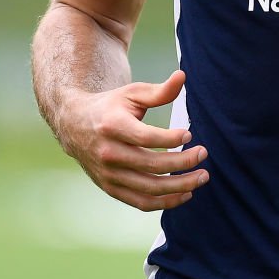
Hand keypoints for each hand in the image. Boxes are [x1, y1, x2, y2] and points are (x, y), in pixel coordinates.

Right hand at [61, 70, 208, 211]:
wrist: (74, 125)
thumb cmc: (111, 106)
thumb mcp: (132, 93)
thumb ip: (160, 91)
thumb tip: (183, 76)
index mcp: (113, 127)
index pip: (146, 138)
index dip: (171, 138)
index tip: (189, 133)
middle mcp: (109, 153)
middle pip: (151, 165)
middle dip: (183, 162)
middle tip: (204, 153)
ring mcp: (108, 174)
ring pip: (149, 188)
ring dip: (180, 186)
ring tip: (202, 177)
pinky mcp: (110, 188)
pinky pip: (141, 202)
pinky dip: (165, 202)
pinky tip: (185, 194)